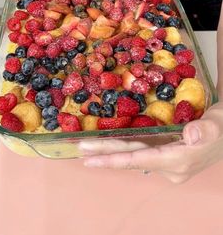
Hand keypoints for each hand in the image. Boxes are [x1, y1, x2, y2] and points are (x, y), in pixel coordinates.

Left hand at [78, 102, 222, 182]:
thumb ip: (205, 129)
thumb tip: (190, 136)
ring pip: (135, 155)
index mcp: (179, 160)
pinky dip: (125, 148)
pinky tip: (111, 144)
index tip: (91, 159)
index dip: (115, 159)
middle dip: (106, 154)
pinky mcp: (168, 156)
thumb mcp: (218, 123)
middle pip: (133, 158)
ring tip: (88, 146)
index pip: (141, 159)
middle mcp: (171, 166)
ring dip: (112, 150)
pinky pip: (142, 152)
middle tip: (80, 149)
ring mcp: (168, 163)